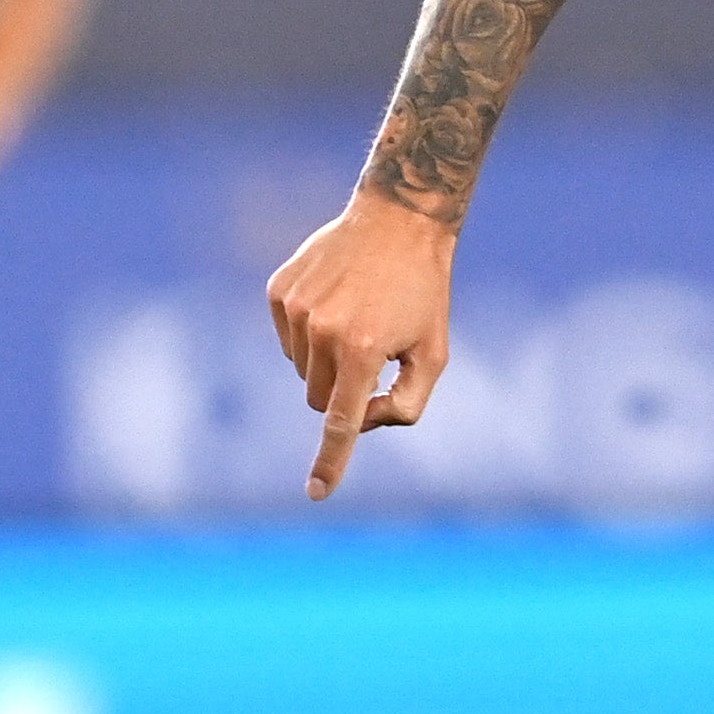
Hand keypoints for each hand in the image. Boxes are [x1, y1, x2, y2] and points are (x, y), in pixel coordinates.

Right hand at [267, 188, 458, 499]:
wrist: (397, 220)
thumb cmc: (424, 292)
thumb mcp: (435, 353)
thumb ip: (407, 403)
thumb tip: (362, 422)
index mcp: (362, 350)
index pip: (342, 421)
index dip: (331, 462)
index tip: (317, 493)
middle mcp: (322, 332)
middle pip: (320, 399)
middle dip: (343, 389)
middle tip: (374, 352)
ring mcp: (294, 310)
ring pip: (301, 369)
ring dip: (327, 359)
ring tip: (358, 317)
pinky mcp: (278, 292)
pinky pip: (288, 337)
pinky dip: (310, 332)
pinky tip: (336, 300)